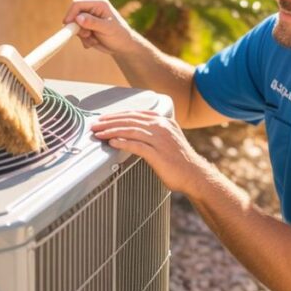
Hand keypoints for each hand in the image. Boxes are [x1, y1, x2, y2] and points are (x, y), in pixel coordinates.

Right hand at [63, 0, 139, 55]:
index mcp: (98, 4)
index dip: (71, 14)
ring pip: (75, 26)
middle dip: (78, 28)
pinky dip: (84, 40)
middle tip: (87, 36)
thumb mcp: (107, 29)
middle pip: (74, 15)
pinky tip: (94, 42)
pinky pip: (78, 33)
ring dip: (82, 36)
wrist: (123, 46)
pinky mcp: (87, 27)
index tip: (68, 25)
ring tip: (94, 41)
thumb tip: (78, 18)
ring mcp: (89, 18)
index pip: (78, 4)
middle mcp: (92, 9)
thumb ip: (93, 23)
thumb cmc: (119, 35)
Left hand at [91, 110, 214, 195]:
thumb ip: (153, 134)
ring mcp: (160, 140)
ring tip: (99, 134)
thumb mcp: (168, 140)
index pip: (136, 114)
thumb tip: (133, 134)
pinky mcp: (158, 154)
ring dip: (112, 131)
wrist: (195, 176)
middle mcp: (162, 127)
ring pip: (131, 130)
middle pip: (130, 120)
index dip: (117, 115)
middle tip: (95, 125)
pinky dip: (122, 143)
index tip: (104, 118)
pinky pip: (136, 145)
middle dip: (110, 122)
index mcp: (164, 121)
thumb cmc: (180, 162)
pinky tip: (112, 143)